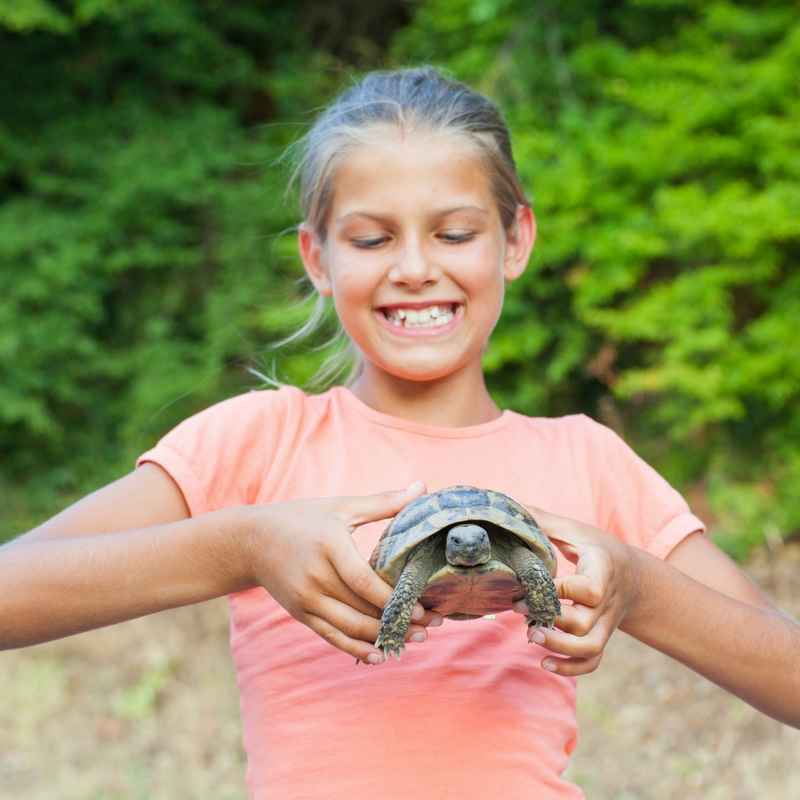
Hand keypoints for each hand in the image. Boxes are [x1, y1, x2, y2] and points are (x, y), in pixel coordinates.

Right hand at [245, 481, 442, 663]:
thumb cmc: (302, 518)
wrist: (252, 541)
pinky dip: (357, 650)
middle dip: (399, 622)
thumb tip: (423, 486)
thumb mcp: (341, 506)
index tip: (423, 609)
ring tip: (414, 640)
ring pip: (350, 629)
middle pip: (362, 610)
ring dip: (384, 639)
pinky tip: (381, 655)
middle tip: (432, 627)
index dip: (394, 600)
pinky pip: (332, 637)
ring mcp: (306, 600)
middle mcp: (315, 577)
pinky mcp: (301, 614)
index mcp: (329, 546)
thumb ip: (383, 501)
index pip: (364, 582)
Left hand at [513, 507, 641, 675]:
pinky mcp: (601, 636)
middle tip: (520, 612)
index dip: (560, 592)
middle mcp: (606, 601)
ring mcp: (605, 623)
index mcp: (602, 571)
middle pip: (584, 624)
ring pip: (590, 647)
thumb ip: (544, 521)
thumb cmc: (598, 548)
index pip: (588, 589)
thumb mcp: (576, 530)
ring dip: (560, 649)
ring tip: (532, 637)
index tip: (529, 585)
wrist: (633, 575)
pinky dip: (571, 669)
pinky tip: (545, 663)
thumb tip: (512, 508)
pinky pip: (593, 661)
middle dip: (552, 623)